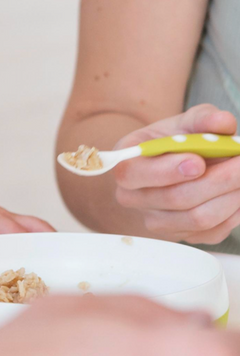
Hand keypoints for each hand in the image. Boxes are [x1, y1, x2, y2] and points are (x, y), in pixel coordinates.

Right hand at [111, 104, 239, 243]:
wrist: (172, 168)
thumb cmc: (174, 145)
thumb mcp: (184, 124)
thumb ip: (202, 119)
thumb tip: (222, 122)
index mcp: (125, 165)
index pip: (133, 174)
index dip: (165, 171)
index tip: (198, 161)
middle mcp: (133, 198)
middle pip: (175, 198)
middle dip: (216, 180)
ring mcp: (156, 221)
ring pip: (198, 218)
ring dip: (230, 197)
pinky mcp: (181, 236)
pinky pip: (212, 232)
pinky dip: (234, 212)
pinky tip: (238, 193)